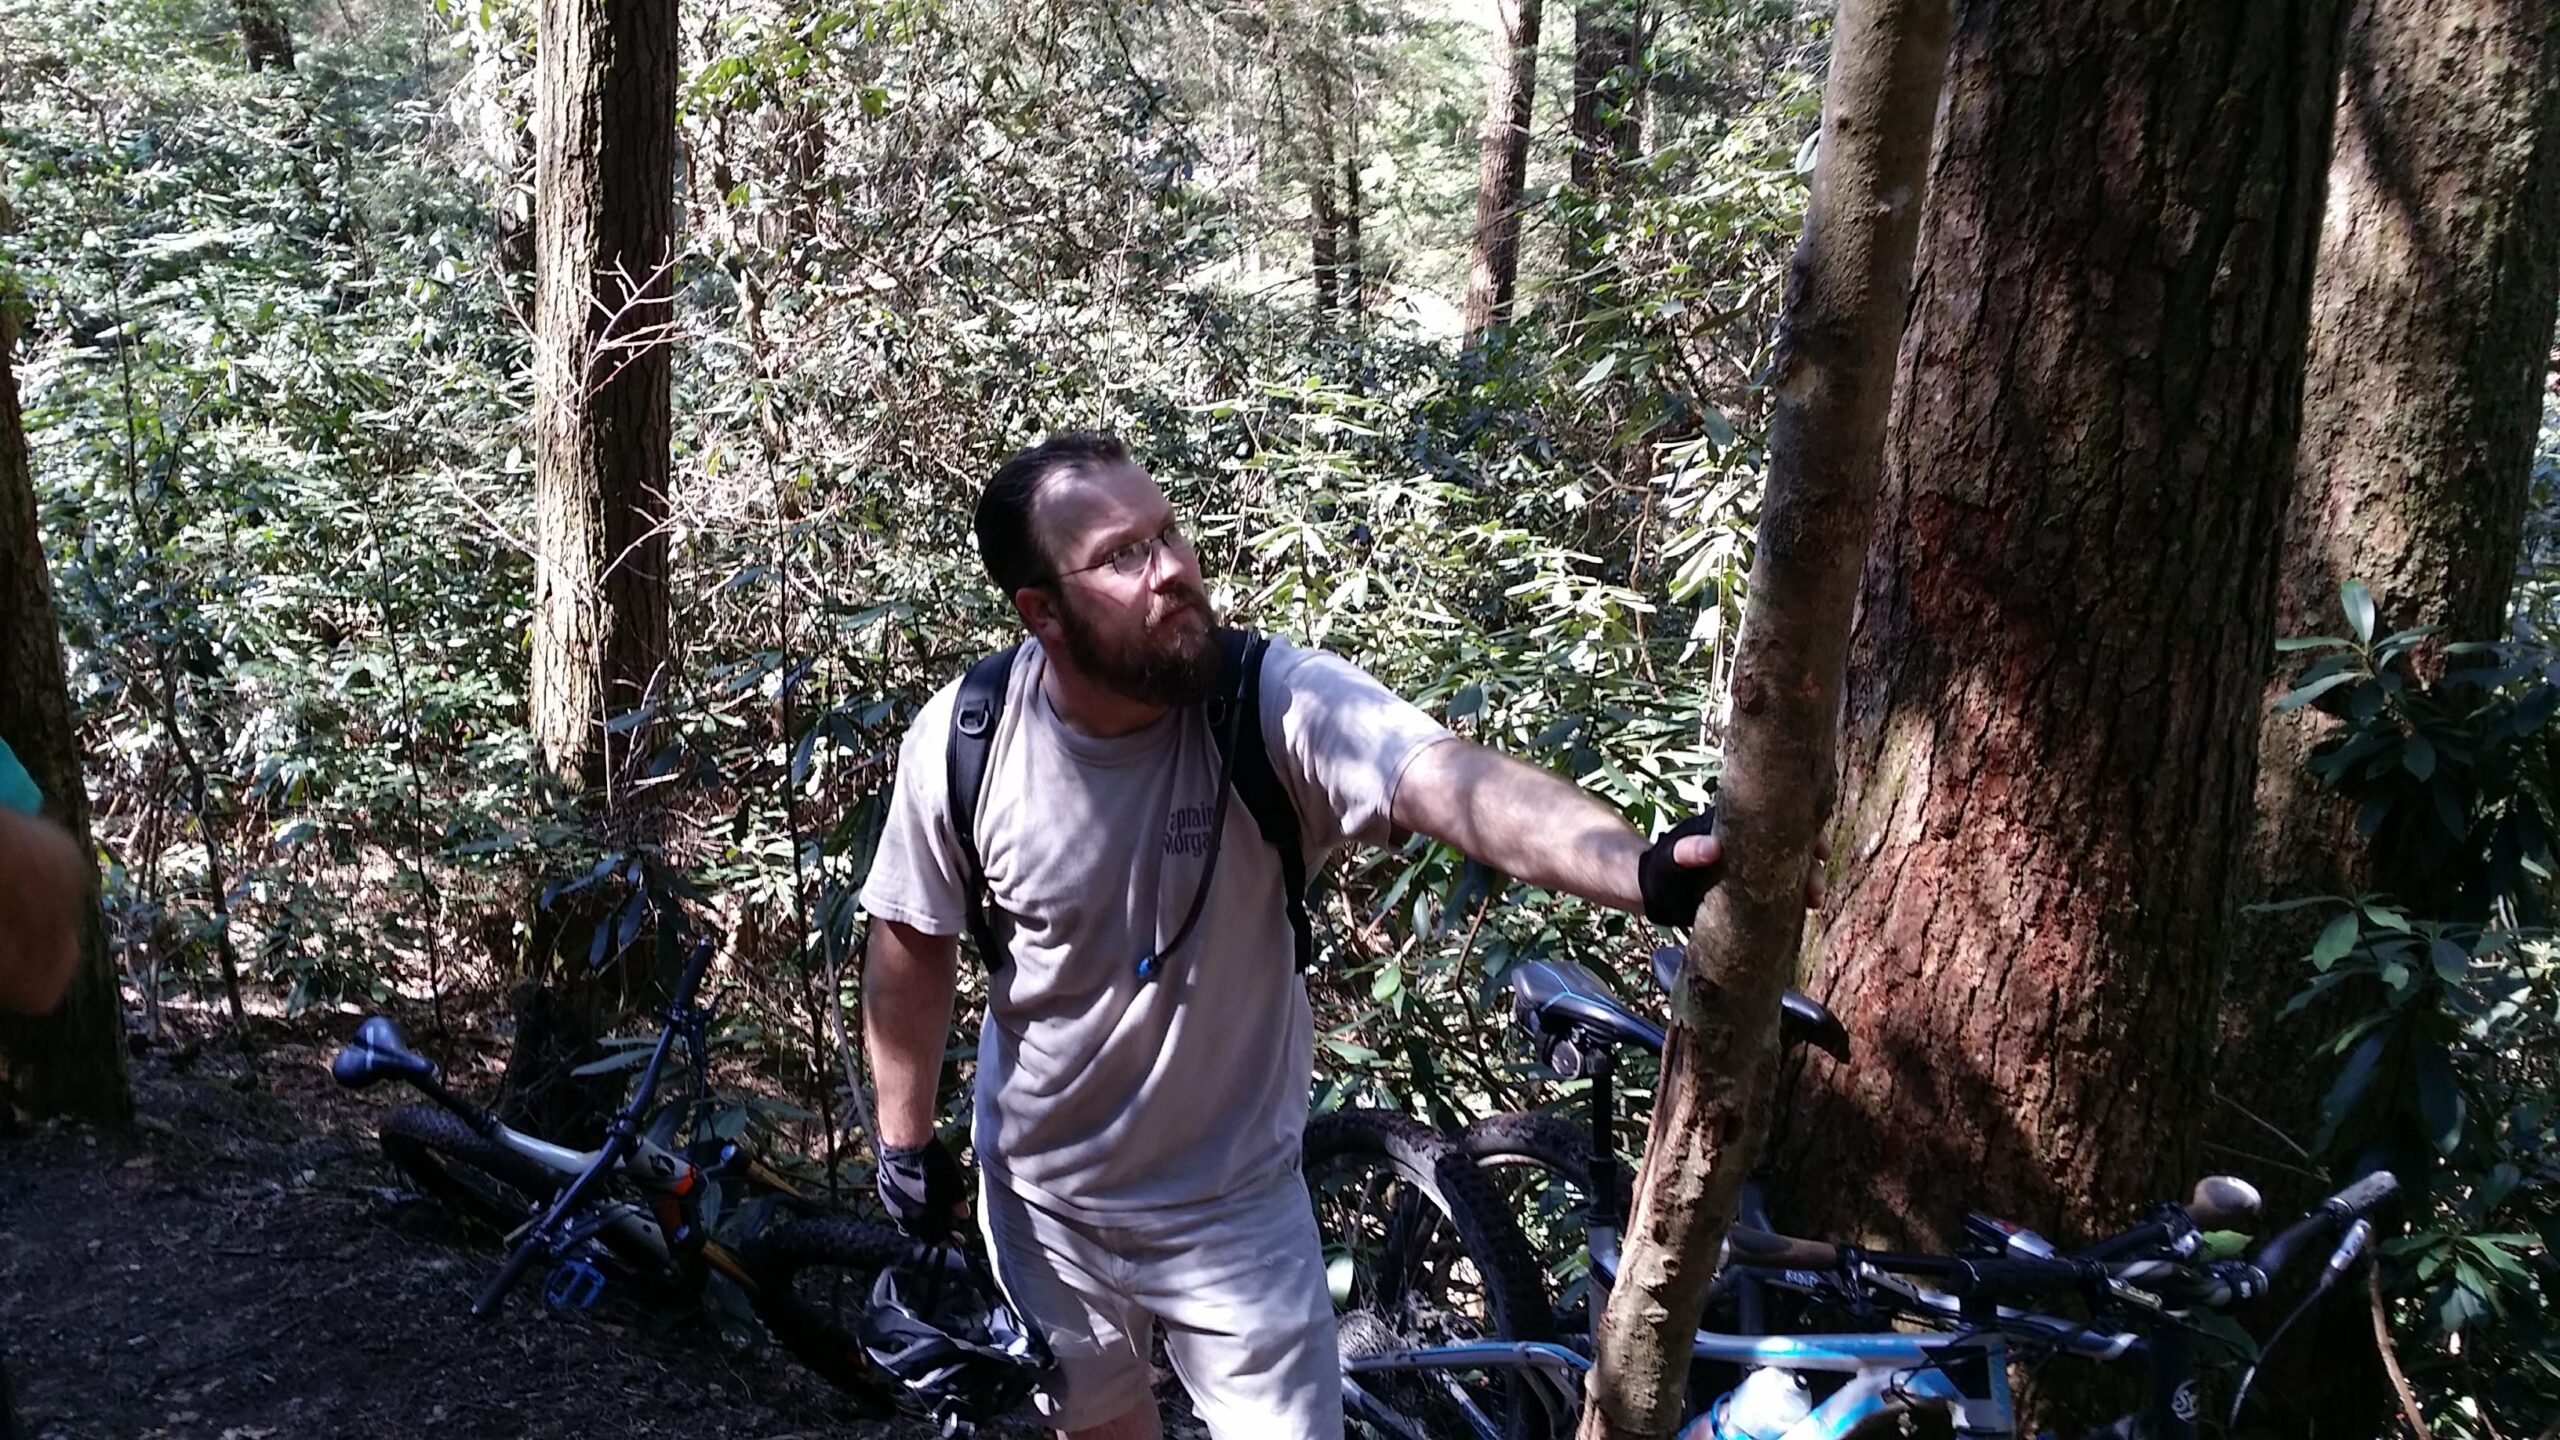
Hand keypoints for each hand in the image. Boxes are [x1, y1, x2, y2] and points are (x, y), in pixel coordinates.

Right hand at [876, 1135, 967, 1242]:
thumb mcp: (953, 1185)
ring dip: (919, 1218)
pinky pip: (897, 1207)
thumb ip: (958, 1204)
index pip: (937, 1239)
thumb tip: (962, 1215)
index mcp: (923, 1220)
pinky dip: (908, 1206)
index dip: (948, 1240)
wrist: (905, 1144)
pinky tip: (915, 1195)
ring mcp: (891, 1206)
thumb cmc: (932, 1165)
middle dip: (933, 1230)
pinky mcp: (884, 1193)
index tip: (957, 1239)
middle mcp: (905, 1218)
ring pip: (907, 1221)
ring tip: (929, 1209)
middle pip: (920, 1232)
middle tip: (944, 1222)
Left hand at [1637, 810, 1829, 928]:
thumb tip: (1712, 848)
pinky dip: (1794, 901)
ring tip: (1813, 902)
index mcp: (1737, 827)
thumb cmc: (1661, 869)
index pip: (1778, 820)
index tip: (1820, 847)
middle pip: (1792, 847)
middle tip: (1816, 886)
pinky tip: (1803, 912)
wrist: (1654, 895)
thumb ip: (1685, 852)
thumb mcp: (1670, 859)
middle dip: (1811, 863)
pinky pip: (1780, 894)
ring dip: (1807, 883)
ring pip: (1790, 871)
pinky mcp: (1752, 894)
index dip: (1805, 830)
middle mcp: (1752, 845)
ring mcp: (1754, 870)